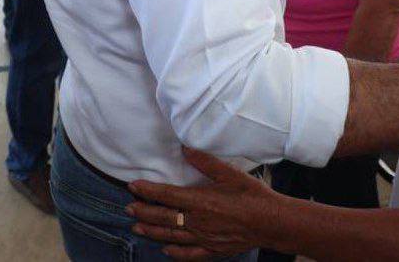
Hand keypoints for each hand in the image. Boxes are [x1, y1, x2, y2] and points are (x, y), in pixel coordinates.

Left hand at [128, 149, 283, 258]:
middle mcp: (196, 221)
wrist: (270, 221)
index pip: (166, 195)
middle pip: (163, 217)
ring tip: (137, 226)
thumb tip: (184, 148)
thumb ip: (205, 162)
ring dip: (152, 230)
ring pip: (171, 235)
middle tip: (128, 207)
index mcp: (199, 201)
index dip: (147, 190)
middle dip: (144, 211)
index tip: (133, 186)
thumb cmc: (251, 195)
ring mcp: (203, 238)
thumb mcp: (229, 173)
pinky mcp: (212, 250)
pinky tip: (166, 249)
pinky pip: (188, 254)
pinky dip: (174, 252)